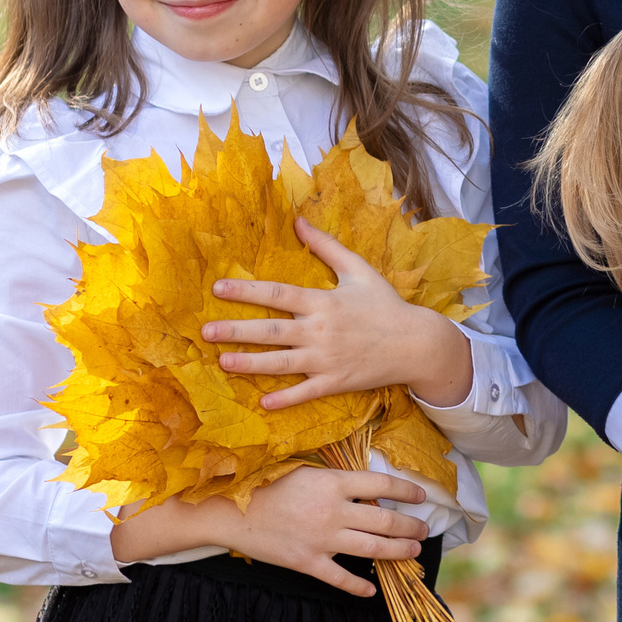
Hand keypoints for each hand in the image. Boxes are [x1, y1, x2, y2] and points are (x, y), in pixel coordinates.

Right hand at [107, 465, 430, 598]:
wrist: (229, 509)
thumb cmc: (266, 482)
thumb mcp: (304, 469)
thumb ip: (335, 478)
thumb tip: (367, 484)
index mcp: (333, 483)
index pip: (382, 486)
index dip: (407, 492)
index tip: (421, 496)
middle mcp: (334, 511)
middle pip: (385, 521)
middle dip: (410, 526)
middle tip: (423, 529)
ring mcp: (322, 539)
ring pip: (372, 549)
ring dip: (398, 551)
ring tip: (413, 551)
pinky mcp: (307, 562)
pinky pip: (340, 578)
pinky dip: (359, 586)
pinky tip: (371, 590)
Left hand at [203, 218, 474, 408]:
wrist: (416, 343)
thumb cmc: (385, 304)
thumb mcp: (359, 269)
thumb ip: (326, 246)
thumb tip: (298, 220)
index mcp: (323, 302)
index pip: (277, 294)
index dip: (246, 290)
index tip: (218, 288)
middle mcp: (321, 331)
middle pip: (271, 330)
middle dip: (237, 331)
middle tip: (206, 332)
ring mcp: (327, 359)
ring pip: (282, 363)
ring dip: (251, 363)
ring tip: (223, 362)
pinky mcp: (336, 381)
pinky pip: (306, 392)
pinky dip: (286, 398)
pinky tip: (263, 402)